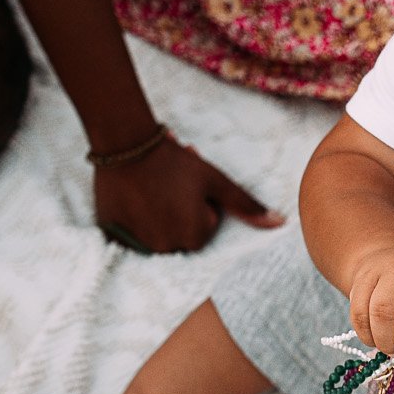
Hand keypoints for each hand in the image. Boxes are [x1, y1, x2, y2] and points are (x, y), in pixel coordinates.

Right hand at [93, 136, 283, 253]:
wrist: (126, 145)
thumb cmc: (174, 162)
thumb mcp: (215, 181)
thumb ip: (246, 206)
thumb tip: (280, 223)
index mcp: (194, 239)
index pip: (206, 225)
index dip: (200, 201)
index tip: (189, 183)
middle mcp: (167, 248)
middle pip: (182, 230)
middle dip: (181, 207)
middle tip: (172, 181)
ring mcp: (139, 244)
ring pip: (158, 231)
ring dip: (159, 211)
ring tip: (154, 184)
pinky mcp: (114, 235)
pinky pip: (131, 233)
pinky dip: (135, 218)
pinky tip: (134, 195)